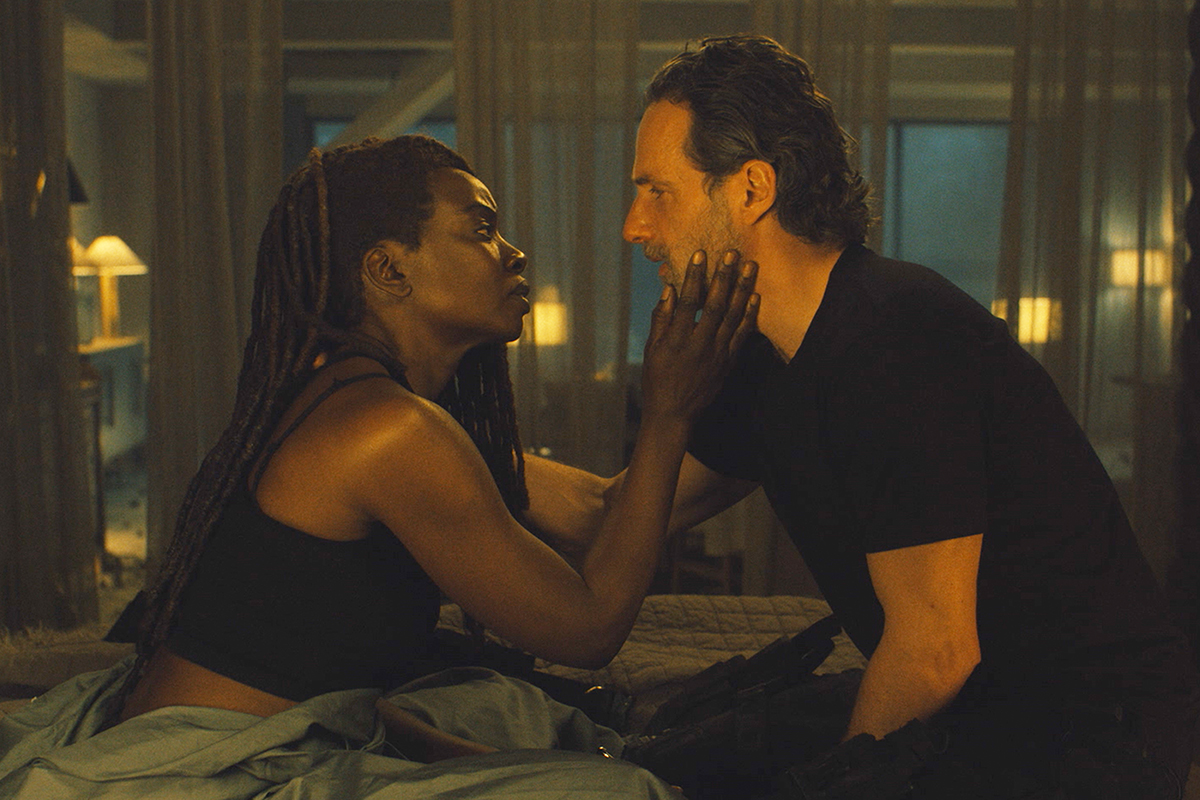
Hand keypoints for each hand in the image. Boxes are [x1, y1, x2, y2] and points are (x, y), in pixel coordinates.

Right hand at [641, 249, 758, 424]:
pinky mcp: (729, 362)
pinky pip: (742, 335)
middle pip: (715, 305)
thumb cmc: (658, 380)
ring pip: (733, 316)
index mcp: (677, 340)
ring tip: (750, 266)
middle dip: (723, 277)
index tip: (701, 254)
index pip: (687, 302)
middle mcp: (700, 344)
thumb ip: (661, 319)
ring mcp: (718, 354)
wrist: (675, 414)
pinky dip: (749, 315)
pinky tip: (755, 296)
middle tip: (731, 252)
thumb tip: (669, 289)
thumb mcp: (652, 350)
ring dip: (742, 289)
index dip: (694, 277)